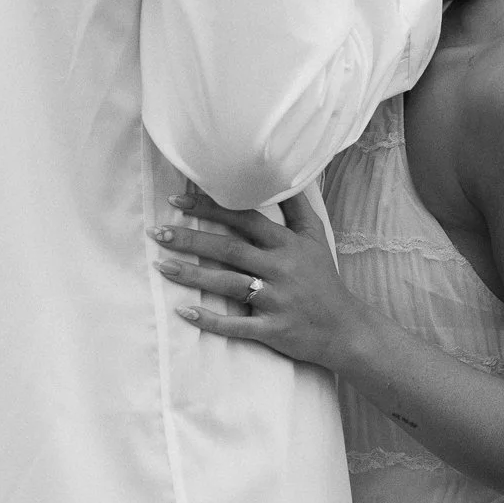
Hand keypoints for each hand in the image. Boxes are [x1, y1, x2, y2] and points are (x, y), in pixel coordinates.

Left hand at [152, 189, 369, 369]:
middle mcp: (281, 268)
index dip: (211, 208)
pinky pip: (237, 325)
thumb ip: (297, 207)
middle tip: (159, 232)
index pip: (245, 219)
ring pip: (228, 285)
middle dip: (192, 240)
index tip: (179, 200)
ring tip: (161, 266)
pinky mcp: (272, 329)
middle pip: (230, 249)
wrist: (344, 328)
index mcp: (288, 244)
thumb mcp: (316, 237)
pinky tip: (185, 313)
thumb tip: (284, 173)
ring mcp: (276, 300)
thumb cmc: (323, 279)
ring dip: (192, 276)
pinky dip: (210, 321)